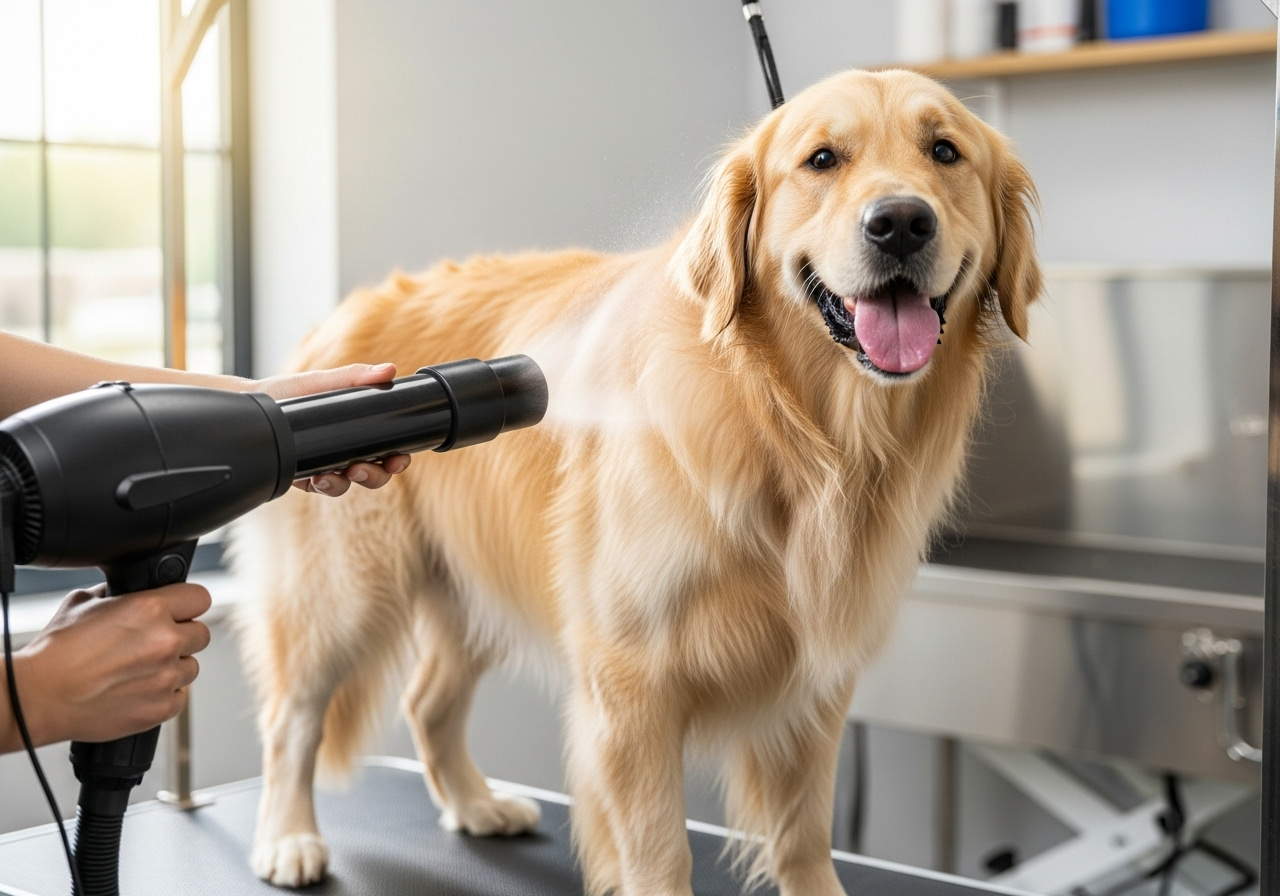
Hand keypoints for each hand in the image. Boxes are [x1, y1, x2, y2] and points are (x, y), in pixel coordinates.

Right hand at [4, 584, 210, 747]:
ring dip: (172, 667)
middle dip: (181, 637)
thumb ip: (117, 595)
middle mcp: (166, 641)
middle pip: (200, 634)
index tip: (180, 611)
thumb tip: (125, 592)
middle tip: (154, 644)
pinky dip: (164, 695)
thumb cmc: (56, 652)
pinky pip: (179, 698)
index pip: (200, 598)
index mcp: (151, 609)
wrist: (38, 696)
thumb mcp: (83, 602)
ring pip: (192, 667)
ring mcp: (166, 677)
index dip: (188, 604)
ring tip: (139, 670)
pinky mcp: (161, 707)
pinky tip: (138, 690)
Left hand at [252, 362, 411, 495]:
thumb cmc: (287, 392)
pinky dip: (325, 485)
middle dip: (375, 475)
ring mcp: (325, 465)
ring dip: (349, 482)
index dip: (397, 458)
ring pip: (349, 485)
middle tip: (363, 467)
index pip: (386, 449)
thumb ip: (355, 377)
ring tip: (342, 472)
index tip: (397, 458)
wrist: (252, 406)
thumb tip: (388, 369)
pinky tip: (319, 477)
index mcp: (355, 429)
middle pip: (374, 473)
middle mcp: (344, 450)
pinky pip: (322, 488)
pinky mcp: (305, 476)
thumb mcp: (321, 381)